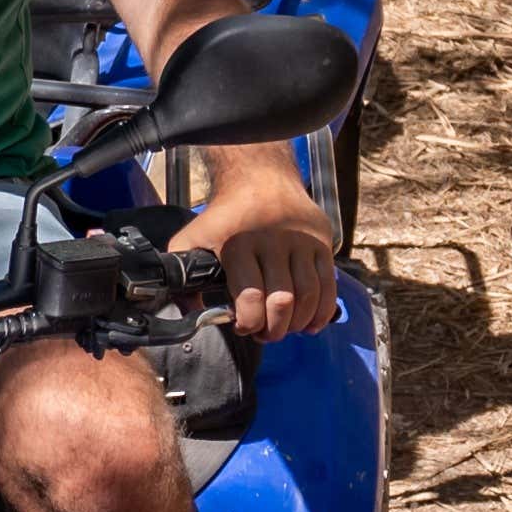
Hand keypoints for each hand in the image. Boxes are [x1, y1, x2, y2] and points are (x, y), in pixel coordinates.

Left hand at [175, 151, 342, 339]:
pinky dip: (322, 312)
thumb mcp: (193, 239)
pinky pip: (328, 287)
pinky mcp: (321, 242)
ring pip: (307, 298)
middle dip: (273, 330)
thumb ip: (184, 276)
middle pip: (282, 303)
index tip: (243, 326)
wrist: (260, 177)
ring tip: (283, 327)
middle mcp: (273, 242)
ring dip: (296, 324)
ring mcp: (301, 242)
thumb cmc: (224, 216)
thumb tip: (192, 317)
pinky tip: (310, 323)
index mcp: (238, 245)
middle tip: (264, 333)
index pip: (250, 299)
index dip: (248, 323)